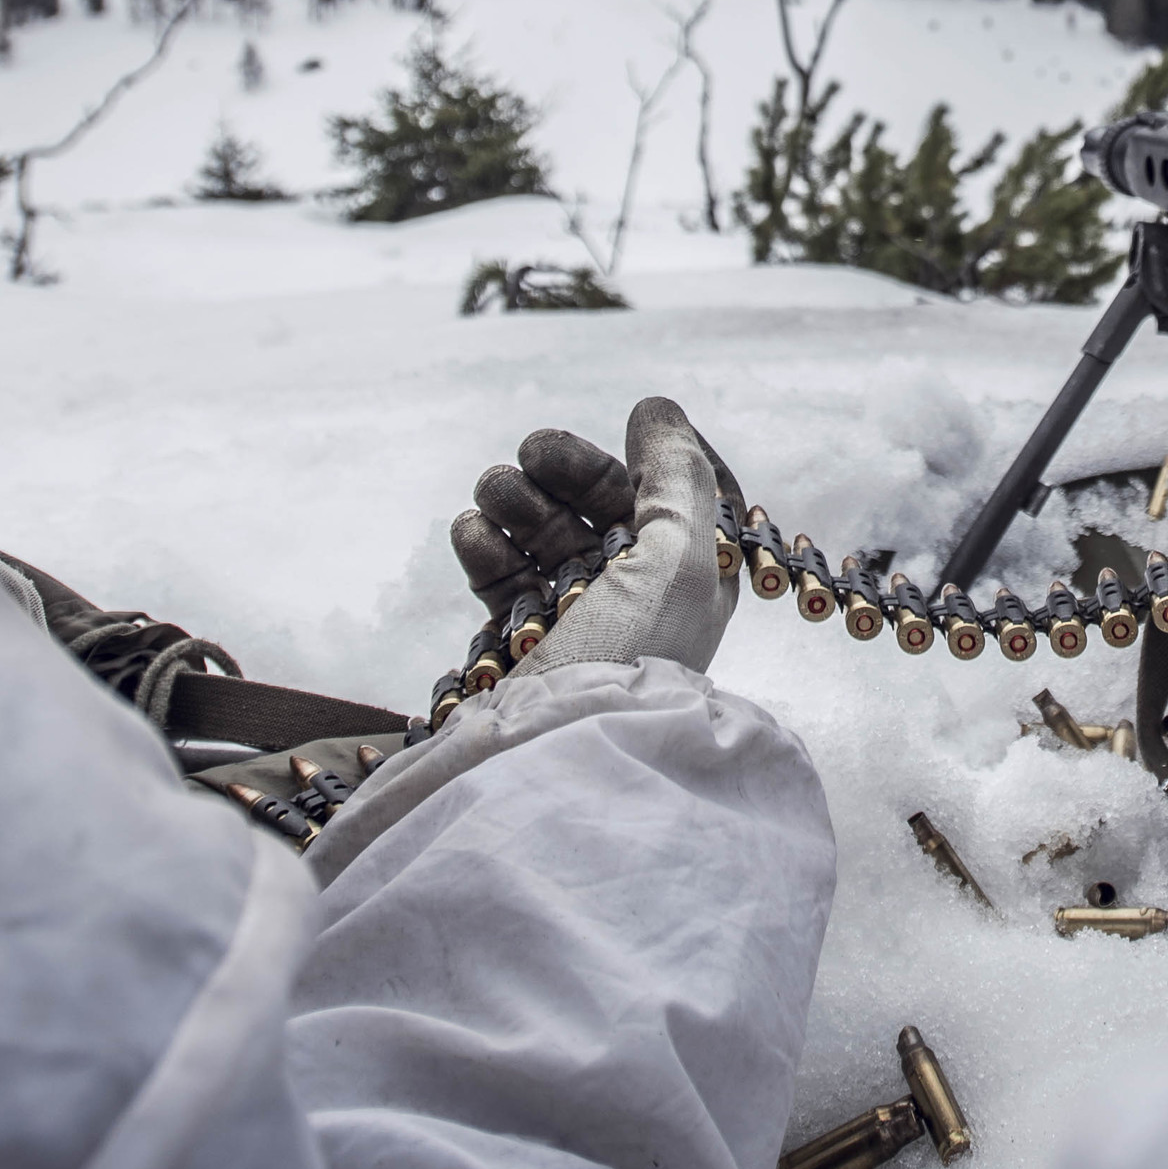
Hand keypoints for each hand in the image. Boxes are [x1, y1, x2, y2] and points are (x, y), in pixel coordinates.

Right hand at [448, 397, 741, 677]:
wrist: (550, 757)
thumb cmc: (629, 659)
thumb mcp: (680, 558)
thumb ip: (677, 476)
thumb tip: (656, 412)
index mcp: (695, 581)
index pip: (684, 498)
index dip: (658, 455)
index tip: (629, 424)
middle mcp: (642, 601)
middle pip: (605, 510)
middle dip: (568, 472)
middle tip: (528, 453)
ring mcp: (577, 623)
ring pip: (547, 538)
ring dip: (518, 503)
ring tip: (491, 492)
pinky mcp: (521, 644)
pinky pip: (503, 580)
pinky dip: (486, 547)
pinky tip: (472, 532)